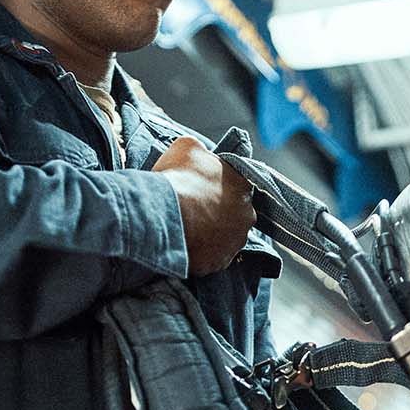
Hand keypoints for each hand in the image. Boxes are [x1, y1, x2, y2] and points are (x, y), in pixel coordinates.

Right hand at [153, 136, 253, 275]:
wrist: (163, 215)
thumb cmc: (176, 179)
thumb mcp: (186, 146)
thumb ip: (200, 149)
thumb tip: (199, 153)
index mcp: (243, 184)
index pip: (236, 185)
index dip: (217, 188)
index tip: (202, 191)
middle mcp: (247, 214)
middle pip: (233, 213)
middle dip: (217, 212)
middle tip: (194, 211)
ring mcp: (236, 241)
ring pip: (225, 237)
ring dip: (211, 234)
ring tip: (188, 229)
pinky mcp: (221, 262)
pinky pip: (213, 258)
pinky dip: (202, 253)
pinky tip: (186, 244)